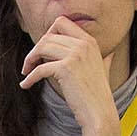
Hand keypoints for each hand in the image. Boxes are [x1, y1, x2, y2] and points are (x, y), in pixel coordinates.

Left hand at [17, 13, 120, 135]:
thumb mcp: (103, 71)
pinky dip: (29, 77)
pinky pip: (40, 68)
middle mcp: (83, 44)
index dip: (48, 33)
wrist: (99, 113)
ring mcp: (75, 55)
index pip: (62, 22)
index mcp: (90, 41)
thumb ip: (104, 59)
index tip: (43, 48)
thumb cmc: (97, 95)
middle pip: (48, 36)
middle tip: (30, 64)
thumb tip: (110, 54)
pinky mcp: (65, 69)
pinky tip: (25, 84)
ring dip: (30, 59)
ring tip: (25, 72)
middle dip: (36, 49)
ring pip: (42, 47)